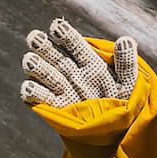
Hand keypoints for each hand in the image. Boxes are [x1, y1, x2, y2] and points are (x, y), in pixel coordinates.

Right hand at [21, 18, 137, 106]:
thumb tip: (126, 40)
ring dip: (37, 67)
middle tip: (33, 38)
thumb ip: (126, 63)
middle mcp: (73, 73)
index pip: (77, 46)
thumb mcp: (129, 83)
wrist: (116, 130)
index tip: (56, 27)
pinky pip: (41, 99)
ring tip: (29, 60)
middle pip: (56, 57)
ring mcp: (62, 89)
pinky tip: (28, 87)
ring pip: (46, 75)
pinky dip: (32, 93)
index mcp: (91, 63)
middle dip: (44, 47)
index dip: (67, 36)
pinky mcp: (55, 107)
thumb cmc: (125, 102)